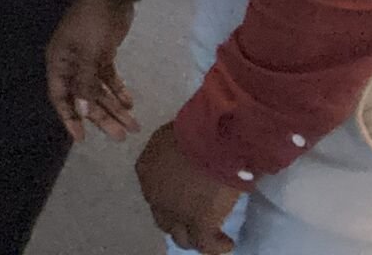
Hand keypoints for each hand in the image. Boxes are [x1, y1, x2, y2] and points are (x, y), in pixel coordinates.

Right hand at [46, 0, 139, 142]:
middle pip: (84, 97)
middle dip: (102, 117)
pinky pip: (108, 78)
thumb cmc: (93, 22)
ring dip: (114, 107)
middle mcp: (70, 64)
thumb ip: (85, 83)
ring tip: (133, 126)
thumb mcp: (89, 53)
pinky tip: (130, 103)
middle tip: (121, 136)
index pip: (60, 96)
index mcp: (59, 62)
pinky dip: (118, 90)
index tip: (82, 138)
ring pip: (99, 90)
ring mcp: (86, 59)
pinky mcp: (102, 54)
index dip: (70, 118)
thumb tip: (82, 112)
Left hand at [137, 122, 240, 252]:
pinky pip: (205, 245)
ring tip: (210, 234)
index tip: (184, 196)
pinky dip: (216, 246)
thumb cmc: (194, 128)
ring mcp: (176, 212)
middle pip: (163, 217)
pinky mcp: (200, 223)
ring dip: (194, 237)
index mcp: (145, 170)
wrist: (211, 139)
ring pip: (181, 237)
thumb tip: (185, 160)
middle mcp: (155, 195)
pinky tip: (226, 241)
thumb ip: (171, 152)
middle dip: (177, 220)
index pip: (154, 192)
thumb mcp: (171, 136)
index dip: (169, 197)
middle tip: (194, 217)